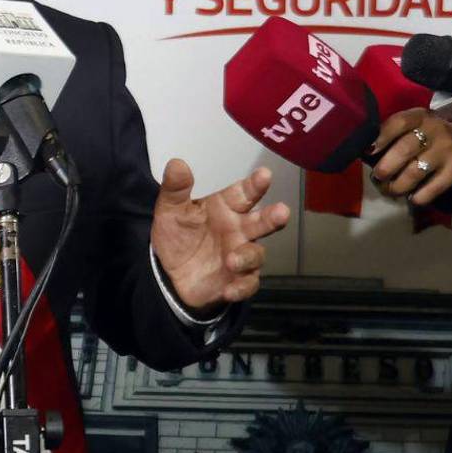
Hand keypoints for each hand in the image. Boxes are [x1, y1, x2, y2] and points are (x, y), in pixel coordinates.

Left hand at [151, 160, 289, 315]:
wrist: (170, 272)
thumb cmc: (178, 234)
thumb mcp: (170, 209)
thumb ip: (175, 188)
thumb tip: (176, 163)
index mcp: (225, 207)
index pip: (243, 193)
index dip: (255, 185)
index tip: (265, 175)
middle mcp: (239, 229)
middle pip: (262, 222)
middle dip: (273, 217)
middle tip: (282, 211)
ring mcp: (241, 255)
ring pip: (255, 254)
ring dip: (247, 256)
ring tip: (232, 259)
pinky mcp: (237, 281)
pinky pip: (246, 284)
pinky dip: (240, 287)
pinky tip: (228, 289)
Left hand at [368, 108, 451, 205]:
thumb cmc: (440, 138)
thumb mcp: (422, 127)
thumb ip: (399, 134)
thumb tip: (369, 153)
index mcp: (421, 117)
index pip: (398, 122)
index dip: (381, 137)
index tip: (368, 152)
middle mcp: (435, 130)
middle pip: (404, 149)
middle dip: (386, 167)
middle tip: (378, 178)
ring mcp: (448, 149)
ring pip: (415, 171)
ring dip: (398, 185)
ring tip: (391, 190)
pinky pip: (433, 187)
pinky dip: (419, 196)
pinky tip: (413, 199)